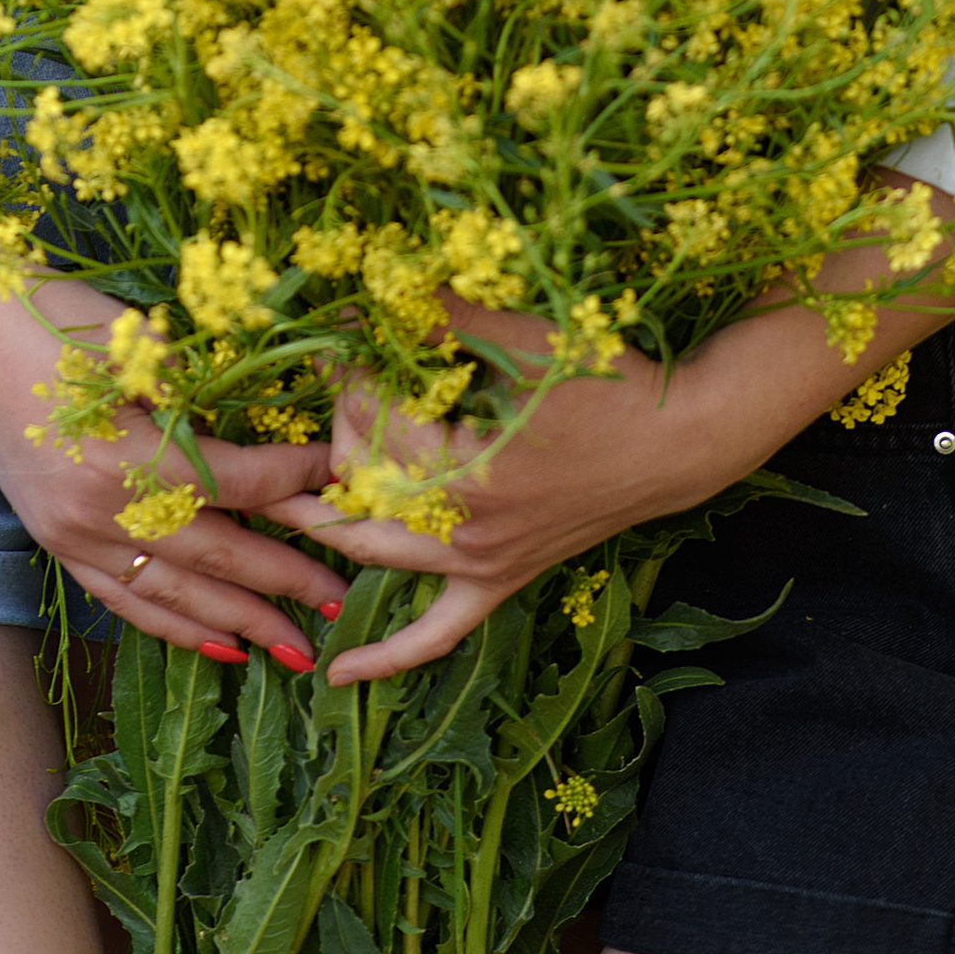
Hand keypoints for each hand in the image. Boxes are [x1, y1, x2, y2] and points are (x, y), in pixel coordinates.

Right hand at [0, 265, 349, 674]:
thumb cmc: (52, 315)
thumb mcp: (137, 340)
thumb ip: (200, 389)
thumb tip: (272, 417)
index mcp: (133, 456)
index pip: (240, 484)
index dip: (298, 485)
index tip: (348, 486)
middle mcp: (104, 513)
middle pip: (217, 555)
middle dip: (285, 581)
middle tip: (343, 604)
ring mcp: (75, 535)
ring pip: (174, 595)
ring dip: (239, 623)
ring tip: (296, 649)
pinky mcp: (56, 543)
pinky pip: (125, 601)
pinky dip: (174, 626)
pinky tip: (217, 647)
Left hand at [276, 302, 772, 683]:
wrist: (677, 441)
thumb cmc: (607, 379)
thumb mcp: (525, 337)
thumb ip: (447, 313)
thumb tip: (381, 281)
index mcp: (466, 470)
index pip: (374, 425)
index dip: (350, 374)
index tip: (342, 335)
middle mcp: (465, 530)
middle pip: (360, 487)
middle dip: (335, 433)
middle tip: (335, 383)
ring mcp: (482, 563)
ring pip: (376, 554)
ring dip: (323, 526)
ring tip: (276, 501)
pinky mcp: (501, 580)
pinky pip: (436, 635)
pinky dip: (387, 656)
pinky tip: (336, 672)